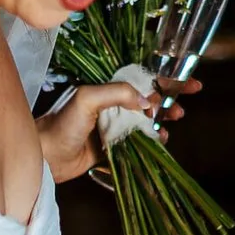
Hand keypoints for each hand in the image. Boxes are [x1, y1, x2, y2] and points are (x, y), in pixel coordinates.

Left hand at [36, 77, 198, 183]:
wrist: (46, 156)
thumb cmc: (61, 124)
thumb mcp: (87, 99)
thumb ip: (116, 93)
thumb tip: (146, 100)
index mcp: (107, 88)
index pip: (142, 78)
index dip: (167, 78)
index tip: (188, 82)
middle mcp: (113, 104)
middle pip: (150, 97)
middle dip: (170, 98)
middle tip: (186, 103)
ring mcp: (115, 125)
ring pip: (147, 119)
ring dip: (163, 119)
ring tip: (175, 121)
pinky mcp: (114, 146)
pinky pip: (139, 140)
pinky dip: (153, 139)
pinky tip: (161, 139)